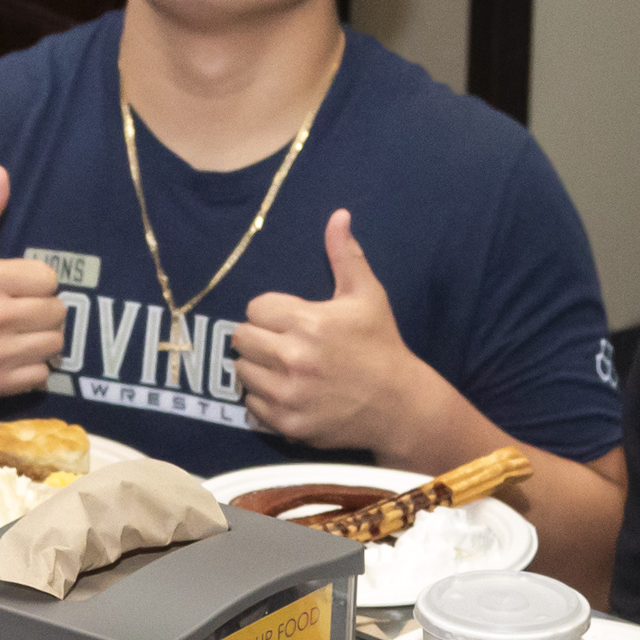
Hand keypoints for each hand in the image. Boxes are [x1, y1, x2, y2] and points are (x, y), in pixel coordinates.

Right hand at [0, 166, 66, 399]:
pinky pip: (40, 375)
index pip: (48, 278)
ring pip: (54, 344)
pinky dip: (33, 368)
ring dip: (43, 339)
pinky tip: (14, 355)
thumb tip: (0, 171)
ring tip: (22, 332)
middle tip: (24, 310)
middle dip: (44, 309)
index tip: (20, 285)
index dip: (38, 281)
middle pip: (57, 311)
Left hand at [231, 209, 430, 446]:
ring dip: (257, 367)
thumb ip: (346, 255)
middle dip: (259, 337)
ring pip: (242, 371)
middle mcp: (293, 358)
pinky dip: (263, 398)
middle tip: (281, 342)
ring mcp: (289, 394)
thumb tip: (338, 215)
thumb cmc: (380, 344)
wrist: (398, 404)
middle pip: (241, 338)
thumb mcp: (368, 295)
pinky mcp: (287, 423)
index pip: (255, 308)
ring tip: (282, 366)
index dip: (270, 312)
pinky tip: (286, 391)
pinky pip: (250, 405)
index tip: (288, 319)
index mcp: (309, 322)